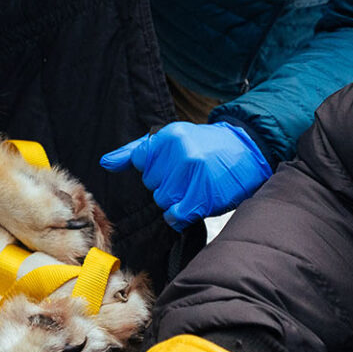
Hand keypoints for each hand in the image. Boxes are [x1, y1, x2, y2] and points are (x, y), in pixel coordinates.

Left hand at [100, 121, 270, 229]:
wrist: (247, 151)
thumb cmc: (205, 146)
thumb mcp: (171, 138)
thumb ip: (136, 151)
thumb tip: (105, 162)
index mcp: (170, 136)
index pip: (140, 162)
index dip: (155, 167)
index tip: (172, 163)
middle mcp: (181, 153)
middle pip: (151, 184)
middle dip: (165, 184)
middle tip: (186, 176)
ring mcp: (194, 175)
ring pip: (162, 200)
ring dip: (174, 200)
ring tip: (192, 187)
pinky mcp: (205, 195)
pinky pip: (176, 214)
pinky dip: (179, 215)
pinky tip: (189, 206)